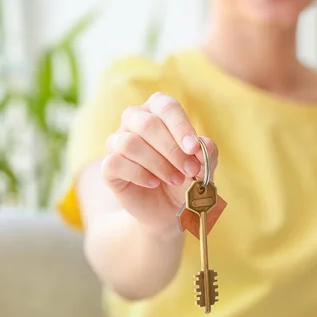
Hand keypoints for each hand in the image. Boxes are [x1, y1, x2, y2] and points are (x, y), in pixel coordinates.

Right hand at [101, 92, 217, 233]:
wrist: (170, 209)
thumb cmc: (186, 179)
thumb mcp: (203, 168)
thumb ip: (207, 154)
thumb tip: (204, 144)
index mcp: (159, 112)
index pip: (166, 106)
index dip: (180, 126)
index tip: (193, 148)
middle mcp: (135, 120)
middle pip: (147, 124)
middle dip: (172, 150)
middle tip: (189, 170)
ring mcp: (117, 142)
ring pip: (130, 143)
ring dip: (158, 164)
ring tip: (176, 179)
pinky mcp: (109, 166)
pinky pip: (116, 163)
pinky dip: (139, 174)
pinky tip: (154, 183)